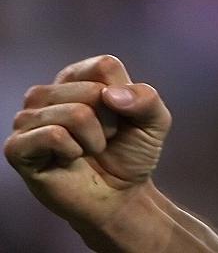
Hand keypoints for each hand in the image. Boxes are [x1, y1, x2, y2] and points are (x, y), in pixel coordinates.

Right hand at [5, 55, 171, 234]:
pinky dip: (72, 150)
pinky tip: (70, 159)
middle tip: (104, 140)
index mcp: (77, 78)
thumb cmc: (131, 154)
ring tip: (89, 150)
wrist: (119, 196)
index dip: (124, 96)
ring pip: (74, 112)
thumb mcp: (155, 121)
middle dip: (111, 121)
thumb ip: (146, 99)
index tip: (121, 118)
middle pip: (91, 89)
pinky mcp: (17, 147)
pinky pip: (52, 135)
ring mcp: (28, 120)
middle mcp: (48, 94)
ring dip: (94, 138)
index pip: (104, 66)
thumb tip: (110, 94)